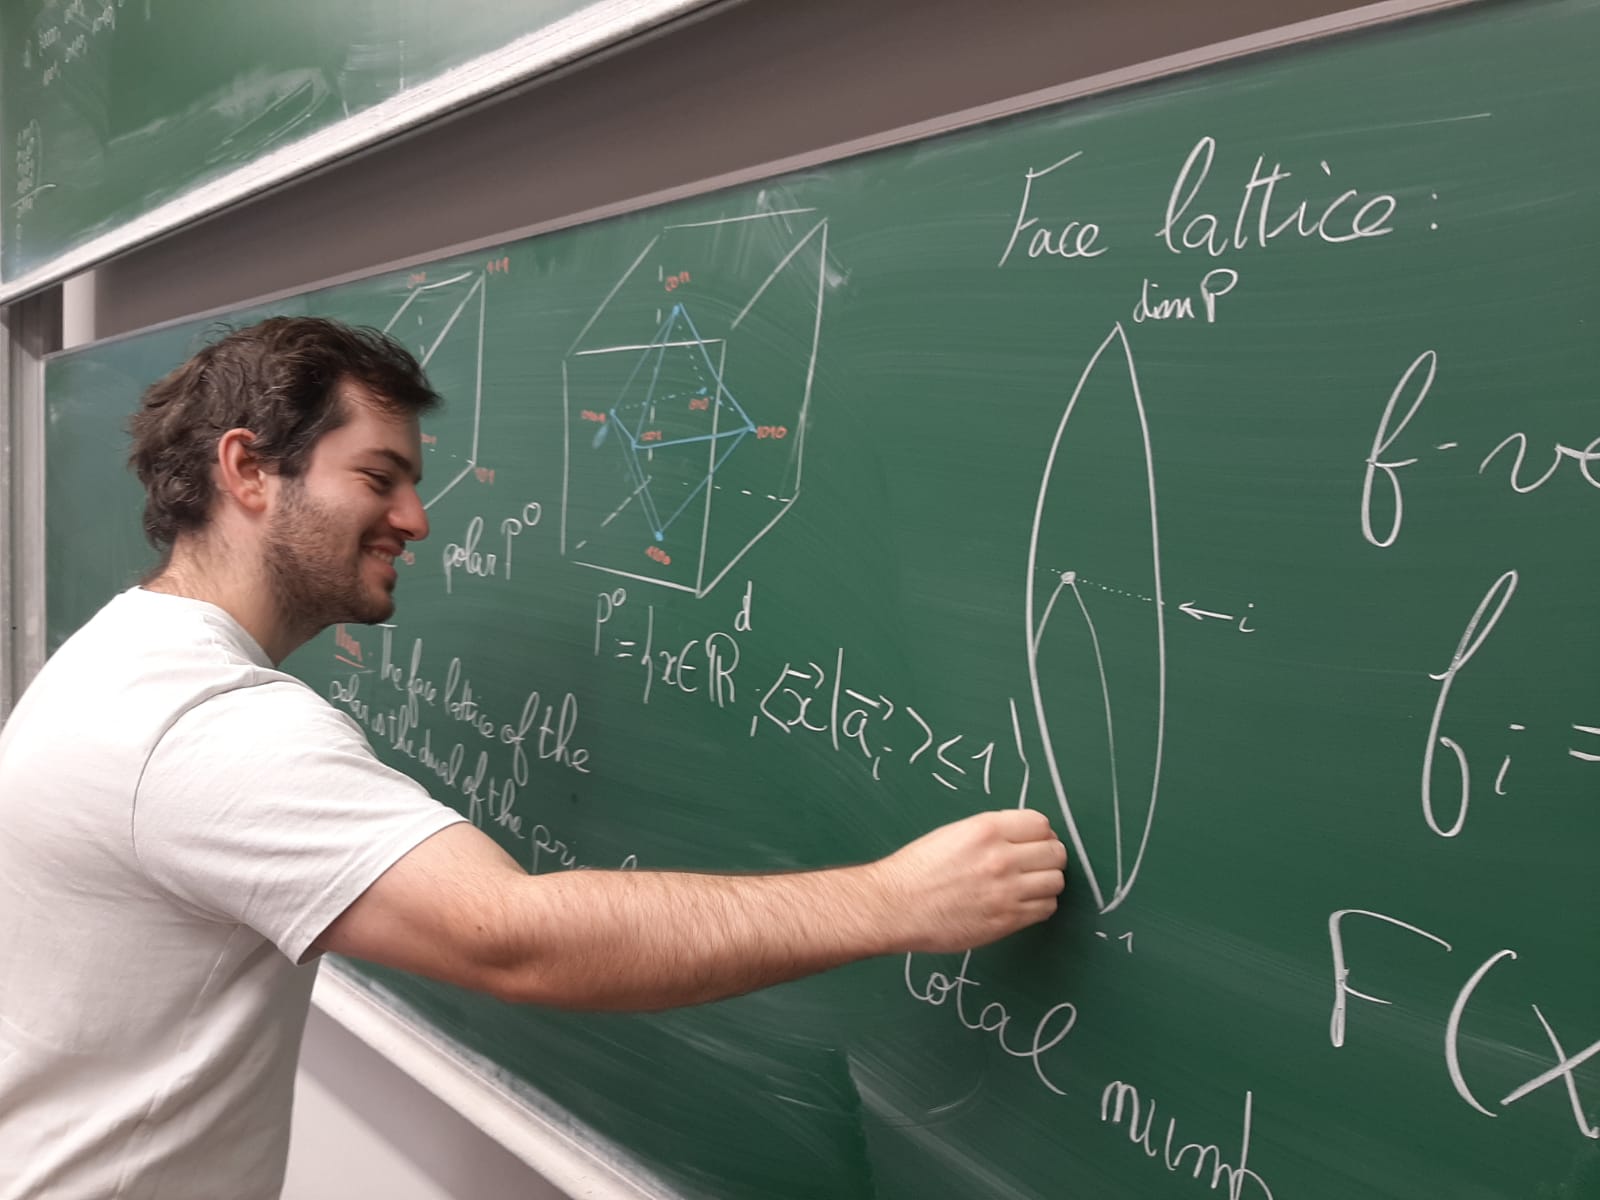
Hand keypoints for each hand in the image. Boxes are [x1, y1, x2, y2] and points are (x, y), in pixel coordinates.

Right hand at [874, 809, 1066, 952]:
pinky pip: (1046, 909)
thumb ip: (991, 833)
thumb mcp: (953, 834)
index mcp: (986, 830)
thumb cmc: (917, 871)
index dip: (1041, 834)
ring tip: (1029, 885)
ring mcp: (1006, 891)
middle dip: (1049, 857)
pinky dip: (1040, 905)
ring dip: (1047, 882)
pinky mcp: (1007, 920)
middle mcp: (1001, 858)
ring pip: (1056, 882)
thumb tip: (1026, 838)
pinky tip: (1022, 903)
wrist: (895, 906)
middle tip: (1035, 864)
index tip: (1035, 842)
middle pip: (1056, 852)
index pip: (1041, 824)